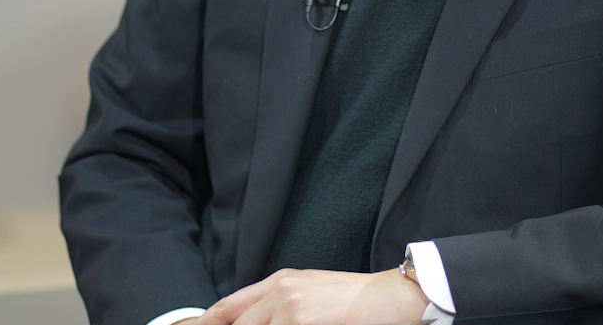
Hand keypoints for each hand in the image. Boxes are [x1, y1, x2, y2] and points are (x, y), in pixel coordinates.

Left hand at [194, 267, 428, 324]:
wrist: (393, 297)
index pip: (230, 306)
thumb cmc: (356, 301)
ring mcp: (289, 307)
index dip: (209, 322)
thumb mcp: (312, 293)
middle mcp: (279, 291)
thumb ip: (279, 306)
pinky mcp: (300, 320)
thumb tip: (258, 321)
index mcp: (280, 282)